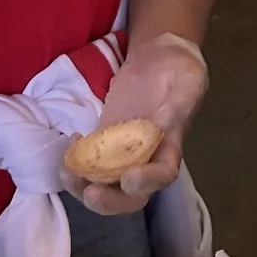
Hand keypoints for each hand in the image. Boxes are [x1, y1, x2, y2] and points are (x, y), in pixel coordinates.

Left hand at [66, 33, 208, 216]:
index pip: (163, 175)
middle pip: (131, 195)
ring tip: (68, 173)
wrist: (160, 55)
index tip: (129, 178)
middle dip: (110, 201)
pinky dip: (74, 162)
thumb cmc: (180, 70)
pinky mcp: (102, 139)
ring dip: (83, 186)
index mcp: (171, 146)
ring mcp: (121, 151)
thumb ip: (176, 105)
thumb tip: (156, 126)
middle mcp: (146, 157)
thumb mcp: (188, 81)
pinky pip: (87, 161)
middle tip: (91, 194)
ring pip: (104, 183)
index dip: (147, 182)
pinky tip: (69, 143)